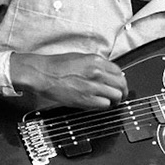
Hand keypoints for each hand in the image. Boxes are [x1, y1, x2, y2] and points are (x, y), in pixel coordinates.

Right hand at [13, 52, 127, 108]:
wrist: (42, 73)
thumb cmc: (57, 65)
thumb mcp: (80, 58)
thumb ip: (96, 65)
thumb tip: (108, 72)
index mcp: (96, 61)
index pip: (119, 71)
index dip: (120, 80)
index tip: (119, 84)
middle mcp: (97, 73)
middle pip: (121, 84)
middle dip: (122, 91)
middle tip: (120, 95)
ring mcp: (92, 87)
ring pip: (116, 96)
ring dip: (115, 100)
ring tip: (111, 102)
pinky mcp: (86, 99)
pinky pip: (105, 105)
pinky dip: (104, 106)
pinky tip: (99, 104)